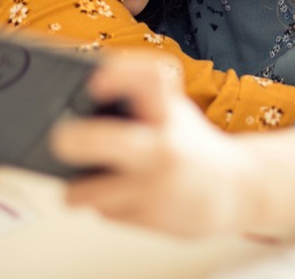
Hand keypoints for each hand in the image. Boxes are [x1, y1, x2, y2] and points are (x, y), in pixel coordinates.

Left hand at [53, 56, 258, 235]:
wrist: (235, 190)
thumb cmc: (191, 145)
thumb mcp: (171, 111)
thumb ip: (134, 103)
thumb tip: (71, 104)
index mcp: (169, 112)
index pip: (149, 80)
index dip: (120, 75)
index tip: (95, 82)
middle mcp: (164, 148)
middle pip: (102, 140)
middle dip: (71, 140)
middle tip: (59, 139)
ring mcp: (155, 187)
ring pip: (87, 192)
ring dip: (78, 188)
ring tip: (88, 180)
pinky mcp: (150, 219)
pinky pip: (106, 213)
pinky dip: (107, 204)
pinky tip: (126, 195)